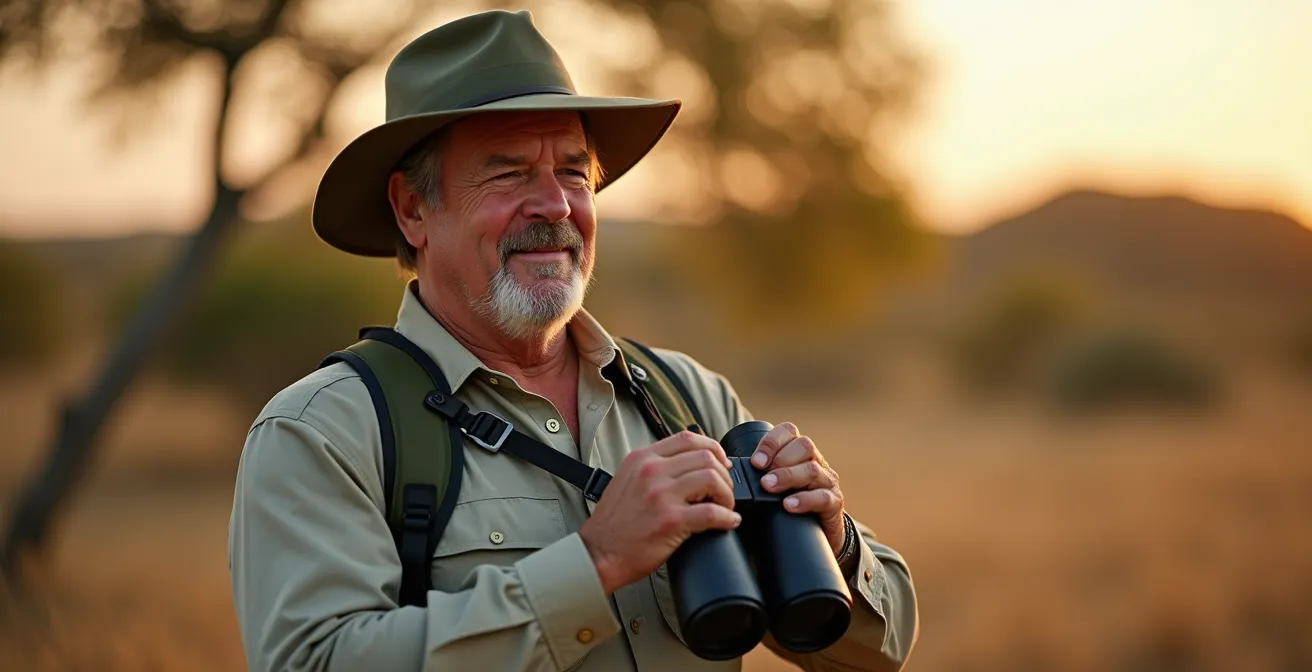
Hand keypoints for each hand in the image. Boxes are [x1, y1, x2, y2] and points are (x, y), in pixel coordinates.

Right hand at [579, 431, 739, 593]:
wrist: (599, 553)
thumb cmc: (614, 523)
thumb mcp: (627, 479)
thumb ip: (653, 467)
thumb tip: (687, 466)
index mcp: (642, 458)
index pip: (688, 438)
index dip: (713, 448)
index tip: (721, 463)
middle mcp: (651, 471)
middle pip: (706, 457)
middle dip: (723, 474)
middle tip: (724, 491)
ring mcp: (661, 495)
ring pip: (712, 479)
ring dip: (727, 494)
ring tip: (725, 506)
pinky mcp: (670, 520)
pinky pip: (712, 513)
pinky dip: (727, 517)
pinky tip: (729, 521)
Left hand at [751, 423, 846, 556]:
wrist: (819, 534)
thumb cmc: (787, 506)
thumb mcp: (773, 486)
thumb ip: (757, 476)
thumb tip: (729, 473)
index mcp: (799, 452)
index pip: (789, 431)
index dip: (772, 442)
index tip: (756, 461)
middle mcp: (816, 462)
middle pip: (804, 445)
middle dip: (780, 459)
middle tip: (762, 477)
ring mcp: (827, 482)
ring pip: (813, 469)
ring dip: (788, 476)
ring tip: (769, 488)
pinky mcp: (834, 503)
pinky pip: (823, 497)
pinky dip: (804, 500)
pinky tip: (789, 505)